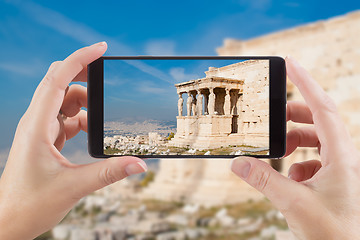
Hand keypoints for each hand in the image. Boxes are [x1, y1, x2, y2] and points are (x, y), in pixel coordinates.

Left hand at [0, 42, 146, 239]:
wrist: (8, 220)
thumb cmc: (29, 205)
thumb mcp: (74, 187)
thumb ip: (109, 173)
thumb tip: (140, 164)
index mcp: (36, 127)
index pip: (56, 81)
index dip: (78, 60)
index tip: (100, 49)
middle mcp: (36, 123)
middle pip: (60, 84)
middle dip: (85, 77)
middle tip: (109, 80)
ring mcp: (40, 130)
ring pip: (64, 102)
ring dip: (86, 105)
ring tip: (103, 120)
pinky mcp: (45, 139)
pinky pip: (66, 119)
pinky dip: (82, 120)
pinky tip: (92, 132)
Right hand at [231, 56, 359, 238]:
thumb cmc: (337, 233)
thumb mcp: (294, 203)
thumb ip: (263, 180)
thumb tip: (238, 163)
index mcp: (343, 155)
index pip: (323, 107)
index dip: (305, 82)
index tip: (290, 64)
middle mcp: (346, 157)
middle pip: (319, 121)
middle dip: (293, 117)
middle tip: (272, 118)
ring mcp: (343, 169)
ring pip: (317, 141)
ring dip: (295, 143)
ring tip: (279, 155)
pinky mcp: (338, 180)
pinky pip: (318, 160)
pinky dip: (300, 163)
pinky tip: (292, 178)